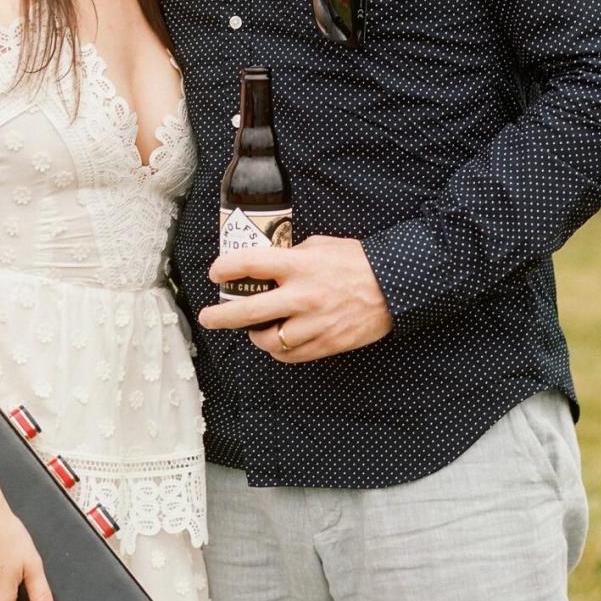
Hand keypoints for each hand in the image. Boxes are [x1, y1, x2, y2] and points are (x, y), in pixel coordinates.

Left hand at [200, 235, 392, 361]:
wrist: (394, 287)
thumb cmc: (356, 261)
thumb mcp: (320, 245)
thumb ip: (291, 256)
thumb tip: (267, 265)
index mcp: (299, 265)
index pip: (250, 265)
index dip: (225, 268)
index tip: (215, 273)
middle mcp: (303, 296)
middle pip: (248, 311)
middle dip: (220, 317)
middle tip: (207, 318)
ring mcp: (314, 324)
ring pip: (268, 341)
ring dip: (255, 336)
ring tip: (253, 330)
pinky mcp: (326, 343)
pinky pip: (291, 355)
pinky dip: (278, 350)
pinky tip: (277, 341)